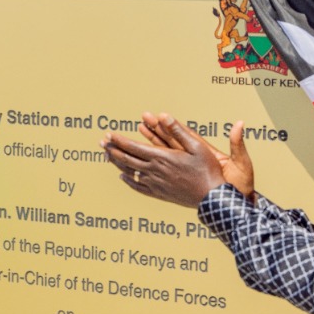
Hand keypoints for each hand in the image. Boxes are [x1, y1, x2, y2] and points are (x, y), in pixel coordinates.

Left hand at [102, 115, 254, 208]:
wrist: (212, 198)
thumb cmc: (207, 169)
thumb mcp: (197, 146)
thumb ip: (178, 131)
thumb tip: (163, 115)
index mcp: (162, 157)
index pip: (133, 147)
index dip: (119, 140)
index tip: (108, 134)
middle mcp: (154, 171)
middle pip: (127, 159)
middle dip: (112, 150)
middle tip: (101, 144)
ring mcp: (155, 184)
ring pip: (130, 172)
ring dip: (117, 163)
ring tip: (108, 156)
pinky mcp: (159, 193)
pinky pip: (138, 186)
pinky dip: (128, 180)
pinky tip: (123, 176)